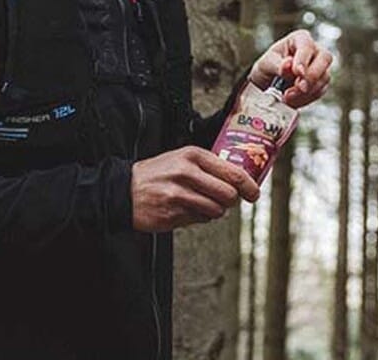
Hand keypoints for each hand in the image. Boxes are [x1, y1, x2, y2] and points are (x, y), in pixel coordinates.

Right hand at [131, 146, 258, 231]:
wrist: (123, 189)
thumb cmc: (159, 172)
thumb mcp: (184, 158)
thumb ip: (210, 166)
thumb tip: (239, 180)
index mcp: (193, 156)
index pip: (232, 173)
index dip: (248, 186)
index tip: (254, 193)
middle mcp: (187, 174)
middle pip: (228, 194)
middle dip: (232, 200)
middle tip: (227, 200)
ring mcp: (178, 196)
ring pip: (216, 210)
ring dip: (215, 210)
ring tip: (203, 203)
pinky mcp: (171, 215)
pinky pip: (199, 220)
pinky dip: (199, 217)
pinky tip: (187, 209)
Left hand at [249, 29, 332, 107]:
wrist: (268, 84)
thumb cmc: (268, 67)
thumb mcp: (266, 64)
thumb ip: (277, 64)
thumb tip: (288, 64)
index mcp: (300, 38)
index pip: (307, 46)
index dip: (304, 59)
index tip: (297, 72)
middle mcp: (314, 50)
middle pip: (325, 58)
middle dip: (312, 75)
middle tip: (299, 87)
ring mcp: (321, 66)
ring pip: (324, 77)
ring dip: (307, 90)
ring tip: (288, 97)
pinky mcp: (322, 82)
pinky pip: (320, 91)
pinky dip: (307, 98)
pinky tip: (293, 100)